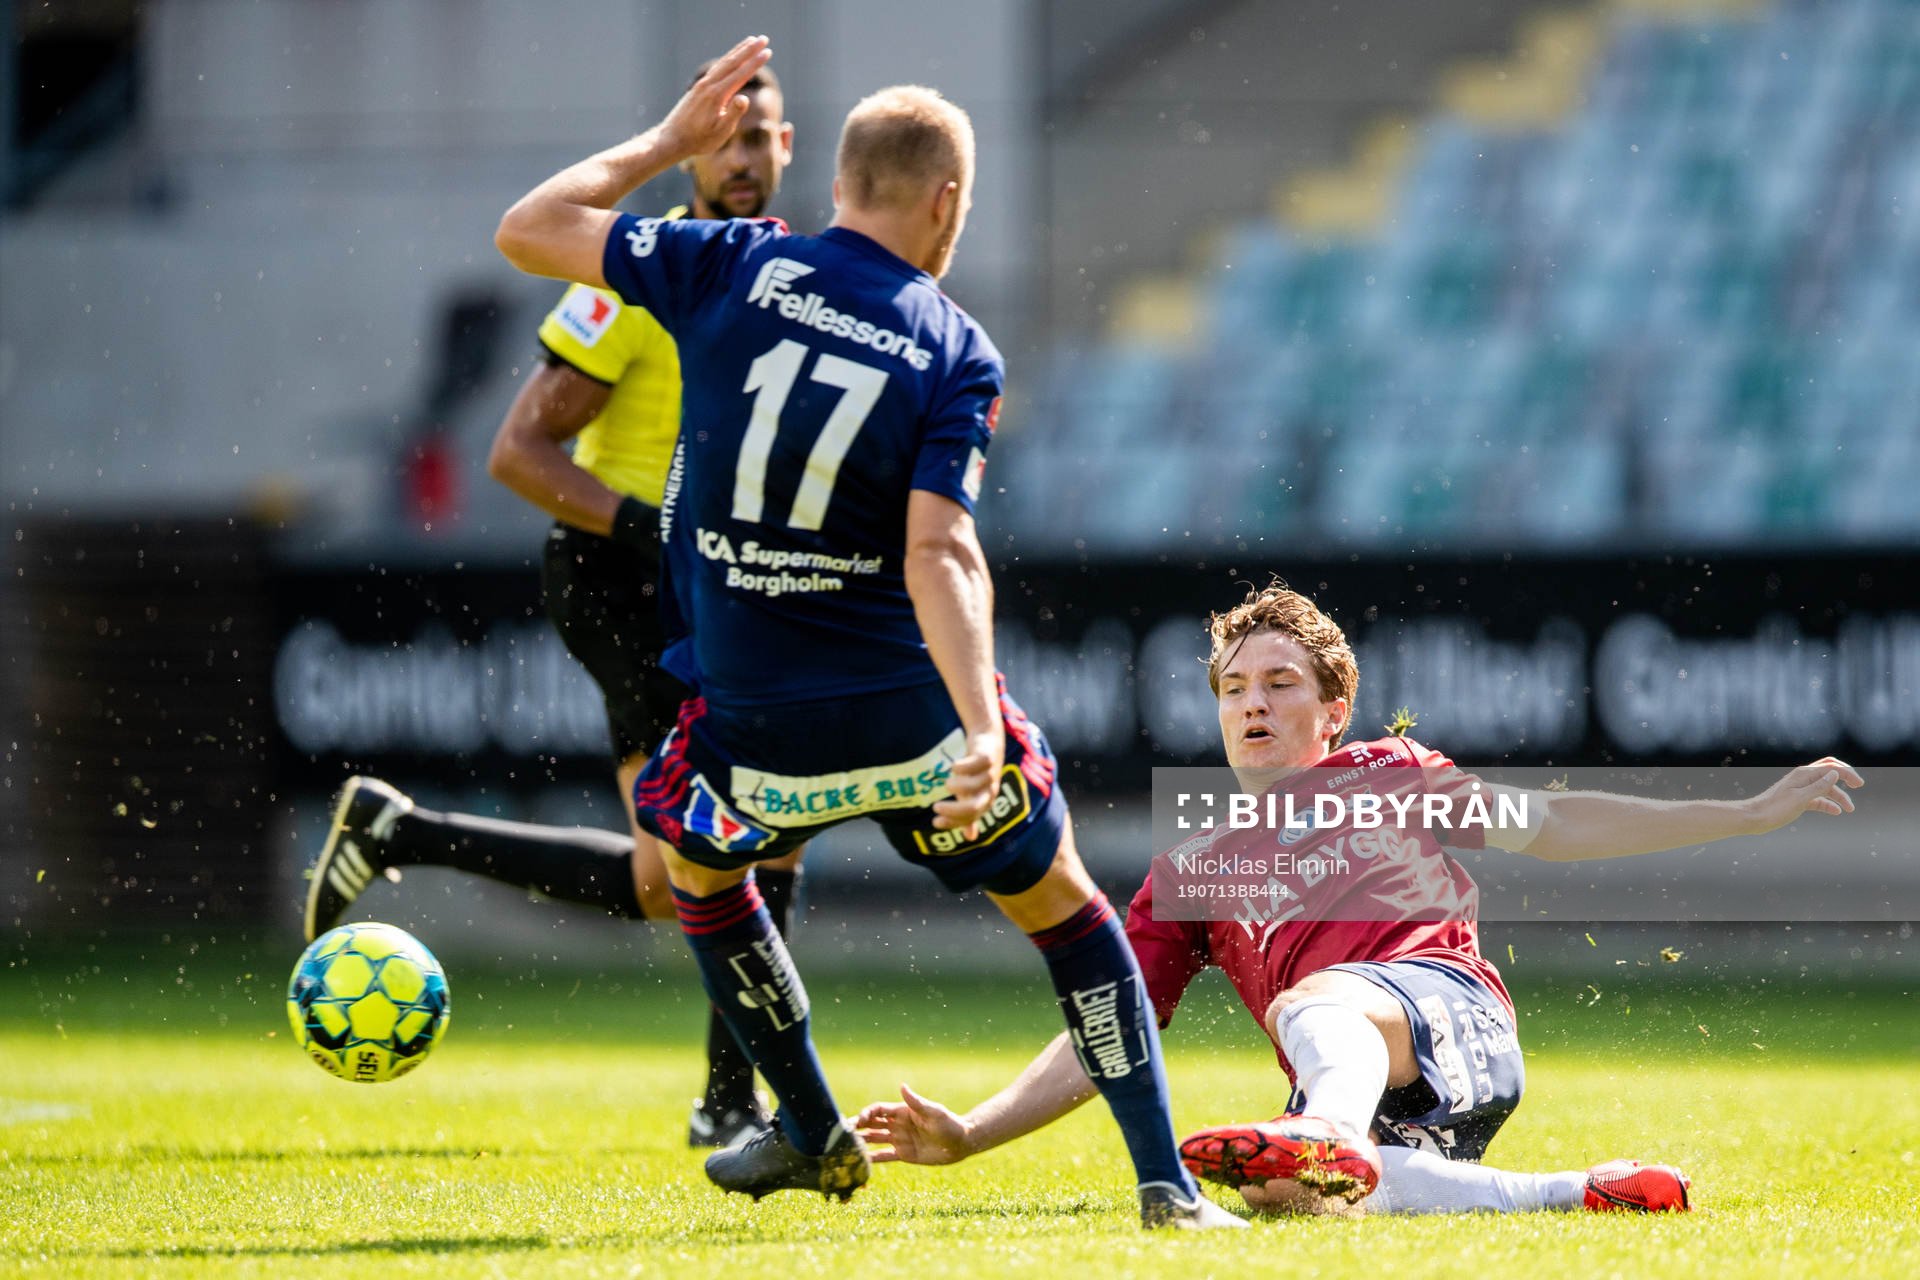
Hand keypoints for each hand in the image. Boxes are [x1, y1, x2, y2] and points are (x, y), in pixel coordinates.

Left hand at [658, 36, 771, 159]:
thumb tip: (745, 98)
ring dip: (738, 50)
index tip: (768, 52)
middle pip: (732, 62)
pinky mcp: (698, 88)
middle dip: (749, 50)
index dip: (755, 62)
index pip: (741, 74)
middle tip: (764, 38)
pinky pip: (716, 68)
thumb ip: (733, 114)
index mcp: (717, 95)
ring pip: (723, 62)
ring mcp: (702, 85)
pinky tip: (731, 58)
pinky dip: (726, 59)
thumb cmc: (699, 140)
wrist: (672, 138)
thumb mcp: (720, 132)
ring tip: (750, 41)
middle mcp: (709, 85)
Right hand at [855, 1085, 973, 1164]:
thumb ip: (916, 1102)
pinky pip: (884, 1156)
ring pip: (875, 1140)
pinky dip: (872, 1159)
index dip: (867, 1113)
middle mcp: (898, 1125)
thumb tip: (902, 1086)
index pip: (879, 1110)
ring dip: (861, 1142)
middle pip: (872, 1124)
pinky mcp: (903, 1154)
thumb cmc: (949, 1124)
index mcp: (903, 1112)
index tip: (859, 1120)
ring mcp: (899, 1140)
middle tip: (843, 1133)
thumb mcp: (934, 1112)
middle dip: (858, 1126)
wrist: (960, 1144)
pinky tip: (860, 1162)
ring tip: (846, 1147)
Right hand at [932, 728, 1005, 836]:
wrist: (989, 744)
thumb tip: (970, 838)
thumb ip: (970, 815)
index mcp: (985, 803)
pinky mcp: (988, 757)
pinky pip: (979, 763)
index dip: (953, 822)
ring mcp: (990, 774)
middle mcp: (989, 790)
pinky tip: (954, 766)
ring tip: (947, 783)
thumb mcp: (973, 795)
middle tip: (936, 807)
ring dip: (957, 786)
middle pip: (974, 806)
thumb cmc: (978, 774)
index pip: (969, 818)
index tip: (935, 821)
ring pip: (974, 785)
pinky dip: (965, 766)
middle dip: (954, 810)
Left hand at [1744, 757, 1863, 832]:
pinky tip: (1836, 812)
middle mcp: (1803, 778)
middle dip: (1845, 778)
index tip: (1860, 785)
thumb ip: (1819, 786)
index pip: (1831, 767)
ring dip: (1839, 796)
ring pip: (1825, 788)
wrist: (1755, 818)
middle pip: (1829, 773)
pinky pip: (1817, 799)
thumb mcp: (1800, 798)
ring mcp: (1801, 789)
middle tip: (1859, 786)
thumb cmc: (1775, 808)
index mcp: (1804, 774)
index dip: (1847, 773)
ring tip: (1850, 809)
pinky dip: (1827, 804)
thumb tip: (1835, 774)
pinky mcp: (1798, 800)